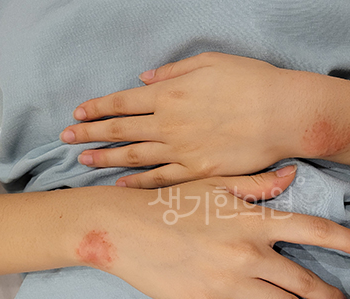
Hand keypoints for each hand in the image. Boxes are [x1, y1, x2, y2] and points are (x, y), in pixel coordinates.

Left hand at [61, 52, 337, 187]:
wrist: (284, 114)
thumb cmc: (251, 82)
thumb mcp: (210, 62)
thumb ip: (172, 72)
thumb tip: (143, 80)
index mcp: (169, 95)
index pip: (122, 103)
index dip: (97, 108)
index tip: (78, 114)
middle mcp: (169, 125)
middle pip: (120, 131)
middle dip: (90, 134)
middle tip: (66, 139)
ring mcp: (182, 151)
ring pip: (134, 157)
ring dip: (106, 159)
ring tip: (83, 161)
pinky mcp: (199, 172)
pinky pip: (161, 180)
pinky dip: (138, 182)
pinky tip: (121, 185)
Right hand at [81, 166, 349, 298]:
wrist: (124, 230)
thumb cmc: (170, 203)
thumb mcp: (214, 184)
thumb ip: (257, 184)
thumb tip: (293, 175)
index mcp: (254, 220)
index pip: (313, 229)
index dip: (347, 240)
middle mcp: (249, 252)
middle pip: (304, 277)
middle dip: (330, 294)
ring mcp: (230, 282)